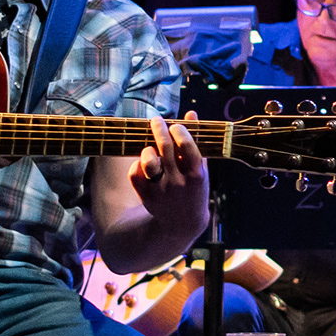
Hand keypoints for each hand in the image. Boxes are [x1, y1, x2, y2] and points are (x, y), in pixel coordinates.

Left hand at [129, 116, 209, 233]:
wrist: (182, 223)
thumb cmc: (194, 188)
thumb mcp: (200, 168)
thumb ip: (196, 141)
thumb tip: (191, 113)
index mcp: (196, 175)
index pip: (187, 146)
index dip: (180, 131)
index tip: (176, 126)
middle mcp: (178, 183)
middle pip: (166, 148)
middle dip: (159, 129)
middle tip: (156, 120)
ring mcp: (161, 191)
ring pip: (148, 161)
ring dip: (147, 149)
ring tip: (150, 147)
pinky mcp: (146, 196)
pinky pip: (135, 172)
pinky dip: (137, 164)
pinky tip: (144, 164)